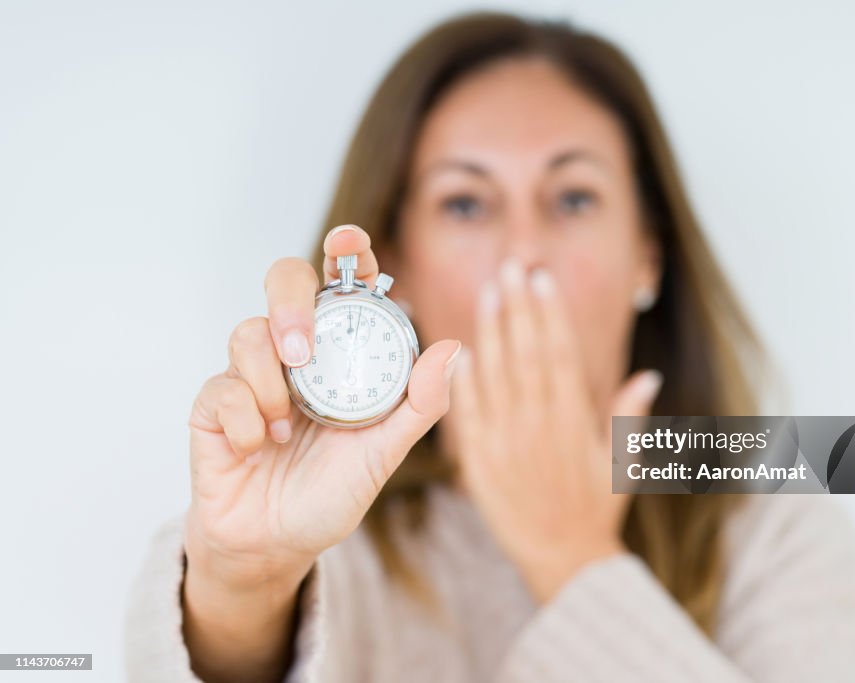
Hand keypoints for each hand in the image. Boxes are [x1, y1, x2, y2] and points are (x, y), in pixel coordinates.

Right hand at [185, 224, 461, 589]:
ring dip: (269, 381)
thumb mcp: (385, 452)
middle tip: (301, 349)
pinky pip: (220, 387)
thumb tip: (453, 349)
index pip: (342, 285)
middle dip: (290, 302)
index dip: (346, 251)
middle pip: (284, 282)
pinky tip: (257, 448)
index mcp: (341, 353)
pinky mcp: (213, 405)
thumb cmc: (332, 492)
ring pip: (247, 332)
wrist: (276, 546)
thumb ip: (419, 405)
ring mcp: (251, 375)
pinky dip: (244, 419)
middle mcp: (296, 353)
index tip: (348, 240)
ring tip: (283, 427)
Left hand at [447, 258, 661, 602]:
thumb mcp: (622, 463)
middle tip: (510, 267)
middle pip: (527, 355)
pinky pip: (469, 415)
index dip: (550, 315)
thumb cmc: (597, 507)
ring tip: (488, 293)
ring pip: (496, 377)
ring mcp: (506, 443)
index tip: (542, 280)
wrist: (561, 558)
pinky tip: (458, 350)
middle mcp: (539, 427)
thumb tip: (650, 375)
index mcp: (574, 422)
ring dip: (491, 332)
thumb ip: (629, 417)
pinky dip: (463, 382)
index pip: (560, 355)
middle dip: (518, 308)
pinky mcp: (480, 462)